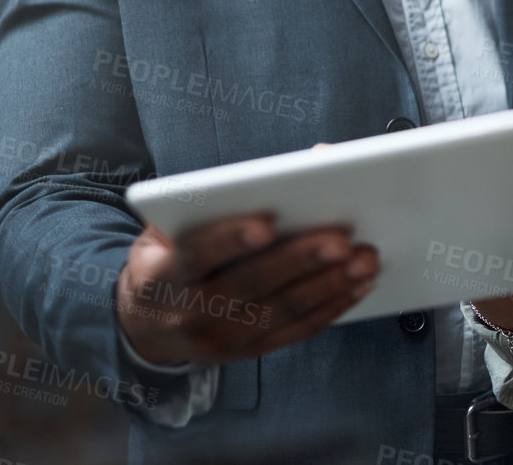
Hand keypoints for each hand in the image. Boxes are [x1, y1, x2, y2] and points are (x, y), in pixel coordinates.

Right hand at [115, 212, 378, 365]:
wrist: (146, 324)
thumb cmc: (173, 253)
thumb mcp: (174, 222)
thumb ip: (221, 194)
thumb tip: (310, 160)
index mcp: (162, 274)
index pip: (196, 254)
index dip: (230, 239)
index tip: (268, 223)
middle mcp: (189, 313)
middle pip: (250, 285)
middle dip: (300, 260)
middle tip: (342, 239)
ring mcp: (221, 340)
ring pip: (281, 311)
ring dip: (329, 285)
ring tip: (365, 260)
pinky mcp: (249, 353)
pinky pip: (296, 331)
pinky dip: (332, 307)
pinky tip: (359, 285)